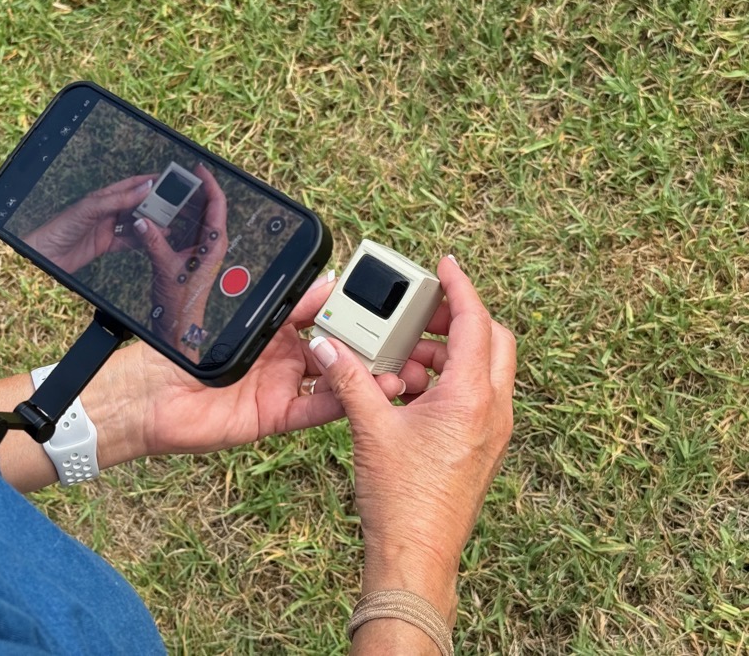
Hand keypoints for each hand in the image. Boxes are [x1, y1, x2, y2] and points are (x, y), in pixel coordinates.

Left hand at [20, 174, 156, 272]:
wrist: (46, 254)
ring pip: (134, 223)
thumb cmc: (62, 227)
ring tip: (168, 223)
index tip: (168, 180)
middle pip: (135, 204)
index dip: (148, 181)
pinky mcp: (105, 245)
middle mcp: (106, 211)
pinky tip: (153, 239)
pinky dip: (141, 240)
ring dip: (149, 223)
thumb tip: (144, 187)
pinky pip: (127, 242)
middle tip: (174, 205)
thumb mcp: (92, 209)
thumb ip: (119, 199)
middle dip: (154, 204)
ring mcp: (106, 228)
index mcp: (102, 197)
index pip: (131, 185)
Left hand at [104, 274, 406, 459]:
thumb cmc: (175, 347)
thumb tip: (300, 271)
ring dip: (362, 377)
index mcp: (271, 326)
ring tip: (395, 369)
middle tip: (400, 338)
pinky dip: (340, 403)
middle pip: (334, 348)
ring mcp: (280, 386)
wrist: (148, 396)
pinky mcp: (274, 416)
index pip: (317, 311)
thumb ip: (262, 291)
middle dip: (366, 343)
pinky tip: (365, 395)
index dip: (347, 306)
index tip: (378, 297)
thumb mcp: (219, 306)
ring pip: (333, 380)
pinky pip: (314, 410)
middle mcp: (281, 356)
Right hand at [132, 164, 227, 353]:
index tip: (199, 169)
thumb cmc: (180, 303)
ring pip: (193, 219)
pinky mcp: (188, 256)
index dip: (210, 183)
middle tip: (175, 177)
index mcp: (213, 244)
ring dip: (180, 205)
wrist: (177, 326)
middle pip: (206, 208)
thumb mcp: (165, 268)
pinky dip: (171, 220)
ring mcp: (199, 250)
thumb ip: (154, 242)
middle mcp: (209, 245)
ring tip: (165, 191)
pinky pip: (182, 230)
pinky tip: (158, 214)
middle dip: (192, 191)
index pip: (217, 205)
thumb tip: (142, 220)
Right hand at [310, 256, 515, 619]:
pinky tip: (408, 391)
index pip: (476, 323)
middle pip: (493, 340)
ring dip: (447, 353)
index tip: (447, 265)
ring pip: (484, 369)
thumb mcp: (370, 428)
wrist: (416, 554)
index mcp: (471, 397)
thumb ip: (349, 379)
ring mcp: (492, 430)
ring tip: (402, 358)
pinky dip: (447, 381)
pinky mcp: (481, 446)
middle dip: (459, 319)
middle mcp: (493, 410)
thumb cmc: (401, 499)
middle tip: (422, 312)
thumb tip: (327, 346)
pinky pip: (475, 396)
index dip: (461, 287)